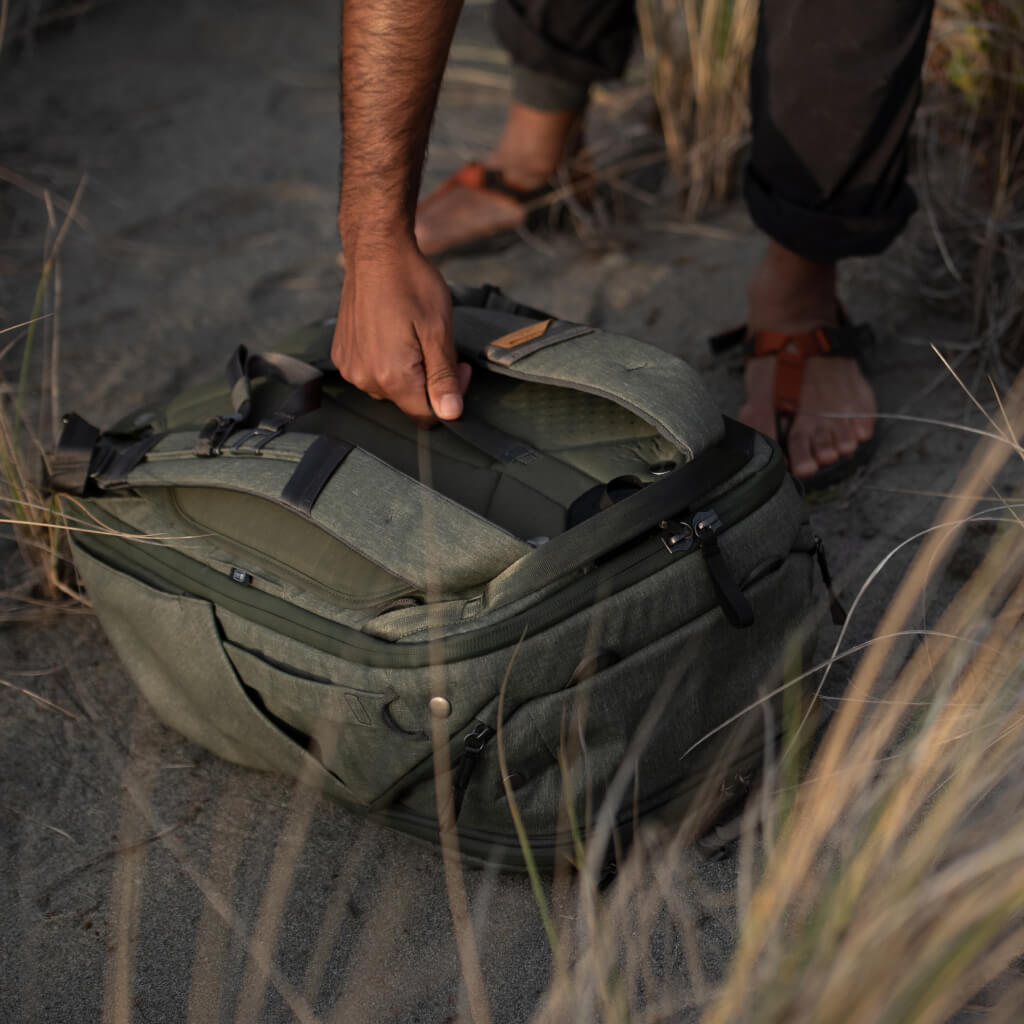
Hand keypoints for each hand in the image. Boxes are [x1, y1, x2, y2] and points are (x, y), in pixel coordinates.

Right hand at [331, 240, 470, 427]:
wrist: (376, 252)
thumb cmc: (411, 284)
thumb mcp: (438, 330)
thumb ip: (443, 377)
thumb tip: (451, 414)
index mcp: (392, 377)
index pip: (427, 416)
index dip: (449, 400)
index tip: (459, 368)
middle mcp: (365, 379)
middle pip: (408, 402)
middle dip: (429, 381)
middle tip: (437, 345)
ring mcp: (350, 367)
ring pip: (390, 389)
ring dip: (407, 371)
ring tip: (412, 334)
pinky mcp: (342, 355)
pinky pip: (371, 373)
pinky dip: (386, 361)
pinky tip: (391, 333)